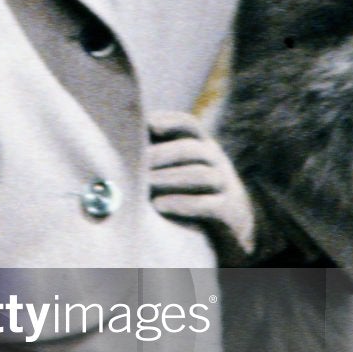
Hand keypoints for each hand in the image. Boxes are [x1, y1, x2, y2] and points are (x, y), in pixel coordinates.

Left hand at [147, 111, 256, 262]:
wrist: (236, 230)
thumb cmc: (194, 195)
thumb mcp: (181, 173)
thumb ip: (157, 161)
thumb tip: (115, 154)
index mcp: (202, 146)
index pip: (189, 125)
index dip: (170, 121)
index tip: (147, 124)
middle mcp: (216, 161)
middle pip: (192, 149)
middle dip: (162, 154)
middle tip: (136, 163)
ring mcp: (226, 186)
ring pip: (201, 175)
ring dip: (170, 178)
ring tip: (144, 184)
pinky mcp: (229, 212)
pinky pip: (209, 205)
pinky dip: (183, 204)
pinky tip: (160, 205)